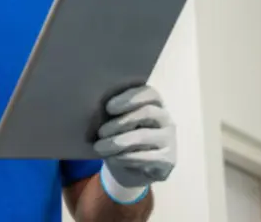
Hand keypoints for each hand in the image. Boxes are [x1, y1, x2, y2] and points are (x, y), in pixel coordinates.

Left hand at [94, 85, 176, 202]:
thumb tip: (91, 106)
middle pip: (147, 112)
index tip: (109, 107)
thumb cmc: (119, 136)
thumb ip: (111, 112)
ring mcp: (169, 139)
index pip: (149, 92)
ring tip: (100, 148)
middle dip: (120, 122)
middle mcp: (165, 119)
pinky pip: (147, 157)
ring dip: (118, 142)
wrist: (131, 169)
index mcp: (153, 103)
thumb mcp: (113, 122)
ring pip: (144, 135)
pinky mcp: (168, 160)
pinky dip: (125, 157)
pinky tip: (113, 158)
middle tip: (101, 132)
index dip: (130, 98)